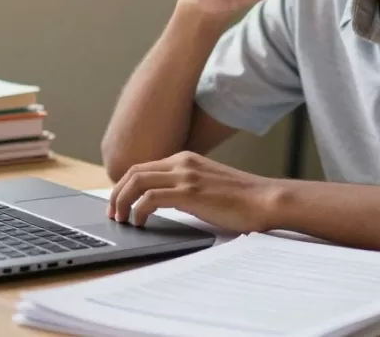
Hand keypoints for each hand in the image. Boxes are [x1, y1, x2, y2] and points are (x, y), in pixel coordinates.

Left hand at [107, 151, 281, 232]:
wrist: (265, 200)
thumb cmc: (242, 199)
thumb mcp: (207, 185)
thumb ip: (186, 187)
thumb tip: (164, 202)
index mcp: (186, 158)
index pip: (143, 167)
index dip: (125, 186)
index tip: (119, 203)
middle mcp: (183, 162)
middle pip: (133, 172)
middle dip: (117, 193)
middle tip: (113, 213)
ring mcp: (186, 176)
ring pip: (137, 182)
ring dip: (122, 201)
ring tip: (121, 219)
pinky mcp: (190, 193)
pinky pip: (150, 198)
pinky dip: (138, 210)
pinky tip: (140, 222)